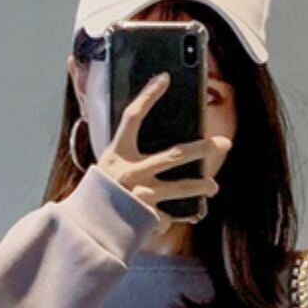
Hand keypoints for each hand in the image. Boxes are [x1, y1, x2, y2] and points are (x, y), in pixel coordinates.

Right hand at [96, 72, 231, 231]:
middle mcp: (128, 172)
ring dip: (200, 186)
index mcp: (115, 153)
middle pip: (173, 155)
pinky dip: (171, 216)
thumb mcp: (106, 165)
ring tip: (213, 186)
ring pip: (180, 188)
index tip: (164, 78)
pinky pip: (166, 215)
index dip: (147, 96)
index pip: (132, 117)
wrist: (84, 228)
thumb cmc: (99, 192)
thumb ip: (124, 150)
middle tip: (223, 143)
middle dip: (202, 148)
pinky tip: (174, 217)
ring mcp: (138, 195)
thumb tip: (139, 132)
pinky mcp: (144, 217)